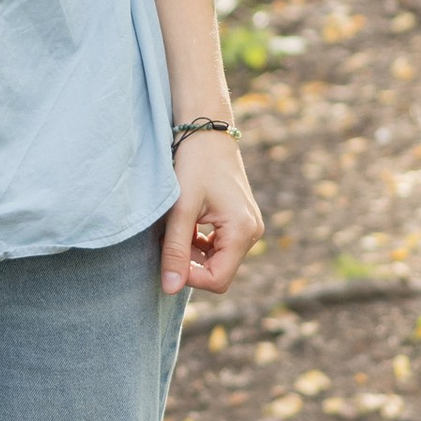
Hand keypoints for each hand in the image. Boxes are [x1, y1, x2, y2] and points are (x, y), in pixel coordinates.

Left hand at [160, 133, 263, 297]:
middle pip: (218, 272)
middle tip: (171, 236)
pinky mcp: (241, 222)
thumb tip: (171, 289)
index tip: (168, 257)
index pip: (218, 280)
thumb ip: (175, 249)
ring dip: (193, 252)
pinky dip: (200, 243)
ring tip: (178, 226)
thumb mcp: (180, 208)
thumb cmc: (194, 164)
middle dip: (191, 262)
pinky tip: (187, 224)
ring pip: (217, 261)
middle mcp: (253, 233)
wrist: (207, 132)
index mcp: (243, 231)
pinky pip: (220, 248)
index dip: (190, 277)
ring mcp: (249, 228)